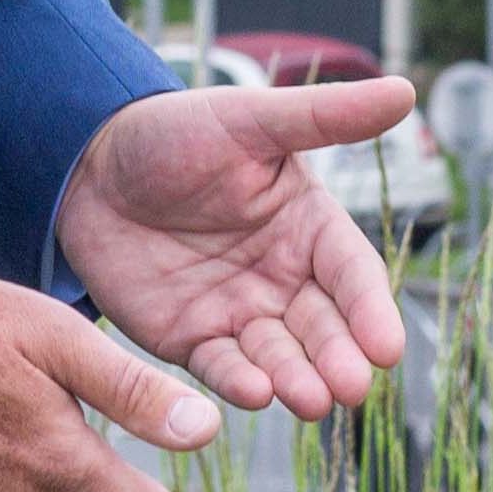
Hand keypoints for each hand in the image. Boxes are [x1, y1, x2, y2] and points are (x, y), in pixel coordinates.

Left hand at [56, 78, 413, 420]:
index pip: (352, 274)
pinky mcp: (190, 338)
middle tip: (352, 388)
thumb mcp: (251, 119)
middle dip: (340, 358)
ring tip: (311, 401)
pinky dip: (239, 384)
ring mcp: (238, 310)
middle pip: (323, 326)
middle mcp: (283, 275)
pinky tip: (255, 393)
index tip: (389, 349)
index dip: (371, 311)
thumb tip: (406, 90)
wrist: (86, 163)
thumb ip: (326, 116)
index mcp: (309, 225)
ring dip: (298, 380)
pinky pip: (221, 367)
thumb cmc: (175, 130)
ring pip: (279, 357)